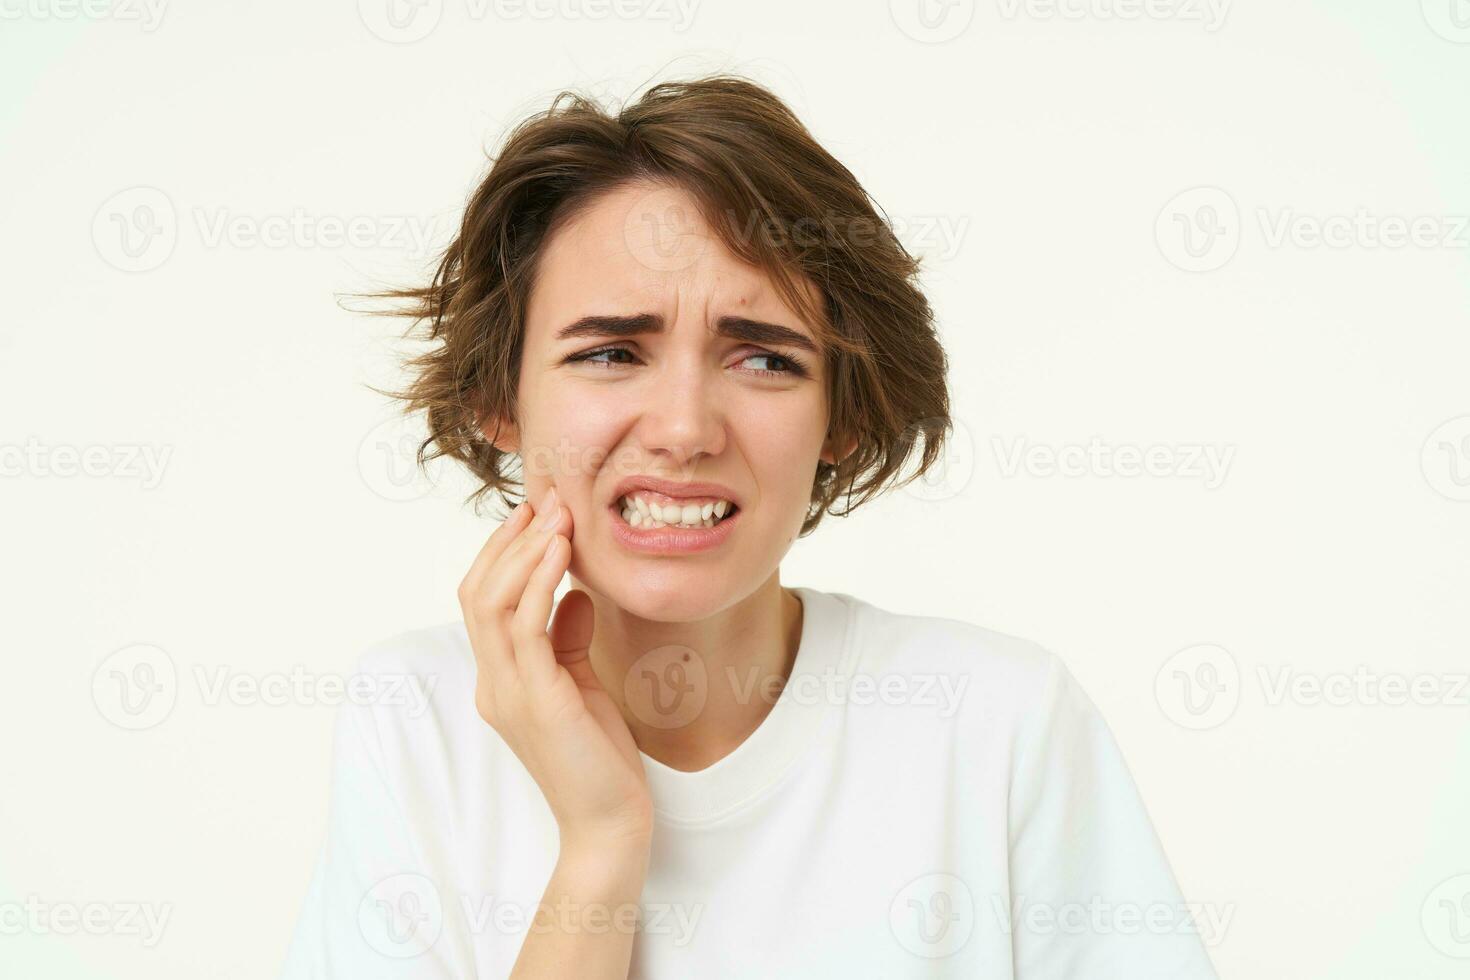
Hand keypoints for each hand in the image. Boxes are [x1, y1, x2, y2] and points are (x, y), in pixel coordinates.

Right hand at [458, 486, 653, 851]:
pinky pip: (525, 627)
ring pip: (492, 603)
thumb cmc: (600, 757)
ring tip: (555, 514)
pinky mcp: (537, 701)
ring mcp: (508, 692)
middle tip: (543, 499)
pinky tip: (562, 552)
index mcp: (499, 680)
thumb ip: (570, 640)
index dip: (503, 552)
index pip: (482, 602)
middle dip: (508, 540)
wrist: (610, 821)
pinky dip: (539, 582)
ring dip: (524, 552)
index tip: (536, 513)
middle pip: (476, 593)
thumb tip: (577, 594)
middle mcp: (493, 683)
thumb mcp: (582, 685)